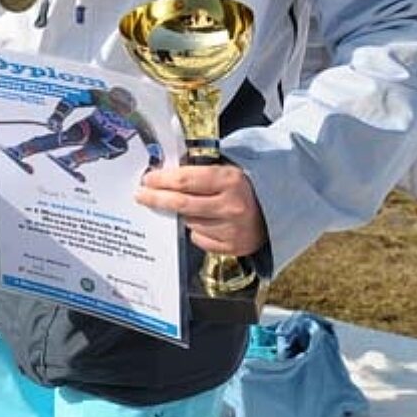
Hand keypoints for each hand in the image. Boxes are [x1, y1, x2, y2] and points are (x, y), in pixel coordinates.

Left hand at [135, 164, 266, 257]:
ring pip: (188, 222)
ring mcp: (232, 229)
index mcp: (229, 180)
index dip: (161, 180)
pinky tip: (205, 222)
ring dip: (180, 214)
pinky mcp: (232, 247)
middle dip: (156, 198)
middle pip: (181, 204)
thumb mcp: (226, 170)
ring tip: (187, 206)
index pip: (185, 180)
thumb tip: (163, 173)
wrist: (276, 211)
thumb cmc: (244, 187)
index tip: (147, 179)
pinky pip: (199, 238)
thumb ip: (198, 171)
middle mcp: (231, 205)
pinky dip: (196, 230)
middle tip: (140, 195)